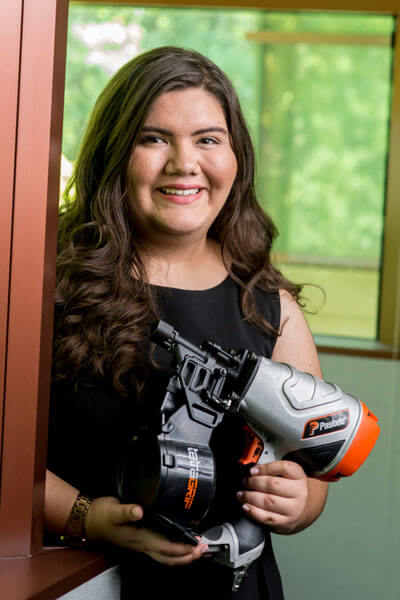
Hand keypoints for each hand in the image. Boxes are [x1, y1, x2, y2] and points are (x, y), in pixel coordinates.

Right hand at [84, 496, 208, 565]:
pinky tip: (176, 542)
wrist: (89, 520)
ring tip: (195, 549)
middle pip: (169, 557)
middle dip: (188, 556)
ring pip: (165, 556)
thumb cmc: (101, 516)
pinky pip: (159, 549)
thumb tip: (140, 511)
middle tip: (203, 549)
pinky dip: (171, 550)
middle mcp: (142, 544)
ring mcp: (140, 544)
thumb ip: (127, 511)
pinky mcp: (138, 539)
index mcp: (139, 538)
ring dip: (182, 555)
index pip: (166, 548)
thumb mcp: (113, 510)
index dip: (183, 548)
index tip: (197, 544)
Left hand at [236, 461, 308, 534]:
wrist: (307, 509)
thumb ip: (273, 471)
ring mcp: (293, 509)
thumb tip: (253, 471)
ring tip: (241, 494)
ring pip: (267, 501)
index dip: (265, 468)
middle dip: (254, 482)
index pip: (283, 467)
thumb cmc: (293, 489)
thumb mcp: (290, 475)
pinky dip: (252, 511)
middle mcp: (299, 493)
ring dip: (250, 496)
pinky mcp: (286, 523)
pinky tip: (246, 506)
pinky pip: (266, 517)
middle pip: (272, 484)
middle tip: (245, 481)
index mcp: (299, 477)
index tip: (252, 470)